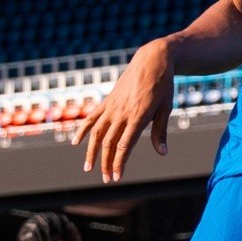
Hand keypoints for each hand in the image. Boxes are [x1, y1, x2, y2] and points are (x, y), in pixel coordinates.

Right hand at [72, 41, 174, 182]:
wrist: (151, 60)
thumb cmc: (163, 85)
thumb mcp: (166, 108)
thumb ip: (160, 131)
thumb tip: (162, 153)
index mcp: (137, 116)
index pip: (124, 145)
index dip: (119, 163)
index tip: (116, 177)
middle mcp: (121, 113)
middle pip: (109, 143)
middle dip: (106, 163)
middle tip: (107, 180)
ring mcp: (112, 106)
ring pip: (96, 133)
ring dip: (91, 152)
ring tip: (88, 168)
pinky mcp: (107, 101)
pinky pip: (92, 117)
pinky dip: (82, 130)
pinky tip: (75, 142)